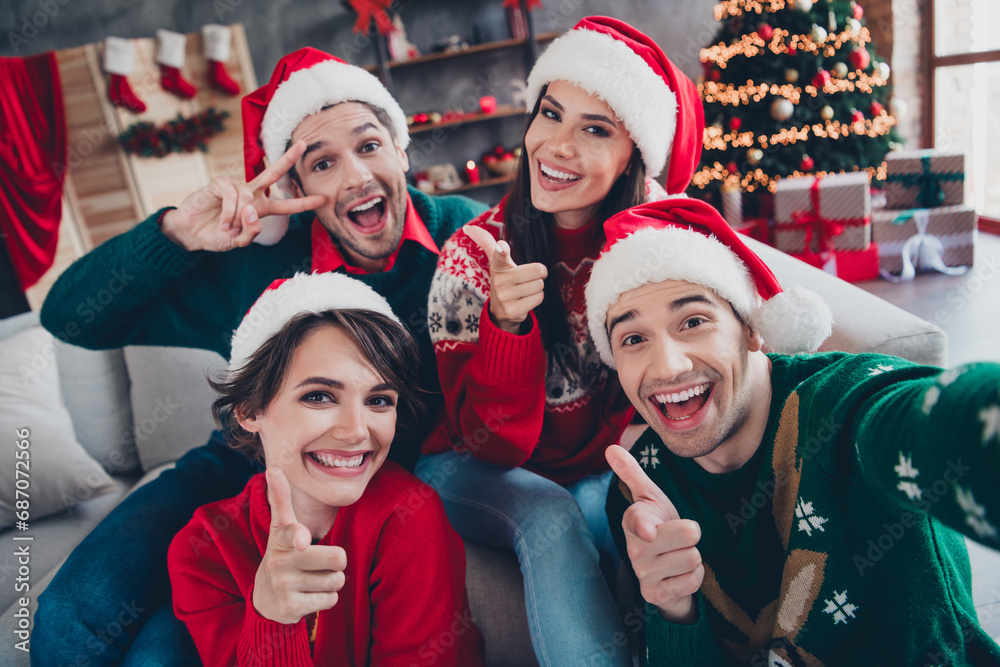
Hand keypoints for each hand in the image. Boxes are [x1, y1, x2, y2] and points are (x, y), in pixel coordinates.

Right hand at [160, 141, 326, 251]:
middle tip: (303, 144)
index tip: (322, 199)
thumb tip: (253, 209)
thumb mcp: (240, 241)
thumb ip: (252, 231)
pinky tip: (222, 223)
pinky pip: (233, 198)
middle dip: (288, 159)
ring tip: (228, 228)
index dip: (303, 203)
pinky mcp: (220, 183)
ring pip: (249, 200)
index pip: (285, 205)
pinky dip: (229, 214)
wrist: (191, 233)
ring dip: (239, 219)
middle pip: (273, 173)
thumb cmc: (217, 235)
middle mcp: (251, 193)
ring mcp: (235, 186)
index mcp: (260, 207)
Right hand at [252, 468, 346, 624]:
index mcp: (281, 539)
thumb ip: (281, 500)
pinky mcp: (290, 608)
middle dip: (337, 561)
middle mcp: (279, 562)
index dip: (299, 536)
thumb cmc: (283, 555)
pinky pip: (330, 600)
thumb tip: (273, 467)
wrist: (266, 600)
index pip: (291, 532)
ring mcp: (283, 586)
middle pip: (337, 558)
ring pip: (336, 580)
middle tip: (321, 563)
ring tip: (312, 580)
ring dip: (332, 581)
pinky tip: (309, 596)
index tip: (302, 540)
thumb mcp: (280, 529)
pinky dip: (326, 599)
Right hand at [464, 225, 547, 333]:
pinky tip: (524, 300)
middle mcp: (499, 281)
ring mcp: (505, 297)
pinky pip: (538, 298)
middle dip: (537, 275)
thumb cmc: (504, 279)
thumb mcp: (496, 261)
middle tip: (525, 279)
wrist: (501, 310)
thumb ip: (486, 242)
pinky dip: (536, 299)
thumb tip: (468, 227)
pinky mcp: (513, 311)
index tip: (502, 246)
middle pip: (538, 270)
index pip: (499, 254)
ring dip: (536, 288)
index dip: (502, 250)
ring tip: (523, 290)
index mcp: (497, 266)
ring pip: (539, 285)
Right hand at [606, 445, 703, 623]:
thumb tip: (610, 447)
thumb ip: (631, 472)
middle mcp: (634, 548)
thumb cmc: (658, 525)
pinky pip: (692, 580)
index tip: (649, 531)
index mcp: (633, 521)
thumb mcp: (650, 497)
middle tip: (679, 536)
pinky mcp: (655, 595)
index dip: (645, 527)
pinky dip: (694, 577)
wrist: (663, 568)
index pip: (638, 521)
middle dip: (692, 534)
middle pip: (687, 535)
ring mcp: (643, 573)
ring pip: (692, 558)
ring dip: (692, 557)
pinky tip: (679, 574)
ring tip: (677, 555)